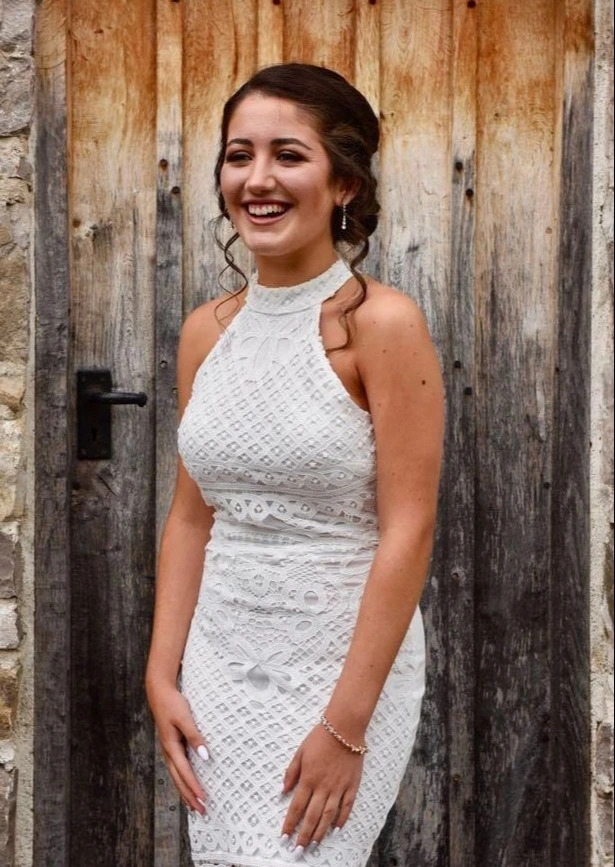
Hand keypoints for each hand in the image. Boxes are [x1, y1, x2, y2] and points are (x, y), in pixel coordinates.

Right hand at [145, 677, 209, 814]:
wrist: (159, 693)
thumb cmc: (173, 704)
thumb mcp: (185, 718)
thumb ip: (195, 736)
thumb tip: (205, 756)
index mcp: (171, 747)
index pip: (185, 773)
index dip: (194, 787)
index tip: (204, 800)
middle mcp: (168, 752)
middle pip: (179, 780)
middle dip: (190, 796)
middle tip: (202, 811)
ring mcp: (168, 750)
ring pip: (177, 777)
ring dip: (185, 792)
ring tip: (194, 806)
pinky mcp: (171, 746)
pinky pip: (177, 769)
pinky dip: (183, 781)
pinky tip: (188, 785)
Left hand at [280, 722, 363, 851]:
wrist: (344, 728)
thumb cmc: (320, 738)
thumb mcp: (300, 751)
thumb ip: (291, 772)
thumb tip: (283, 791)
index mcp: (308, 778)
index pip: (297, 807)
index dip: (290, 823)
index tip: (284, 837)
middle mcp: (323, 786)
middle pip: (312, 816)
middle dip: (304, 835)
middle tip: (298, 851)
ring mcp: (339, 787)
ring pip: (328, 816)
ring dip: (320, 832)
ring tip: (314, 845)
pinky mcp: (352, 785)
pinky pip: (347, 806)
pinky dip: (341, 819)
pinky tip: (336, 829)